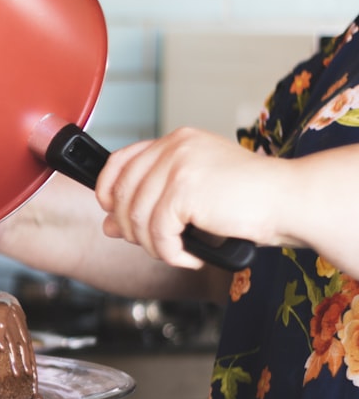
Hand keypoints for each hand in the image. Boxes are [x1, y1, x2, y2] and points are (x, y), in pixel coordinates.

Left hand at [94, 128, 276, 269]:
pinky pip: (158, 233)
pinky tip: (190, 256)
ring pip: (136, 217)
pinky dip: (170, 253)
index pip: (119, 162)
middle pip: (121, 193)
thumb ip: (150, 202)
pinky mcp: (185, 190)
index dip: (107, 192)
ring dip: (153, 246)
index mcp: (176, 141)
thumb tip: (110, 225)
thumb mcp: (192, 197)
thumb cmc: (249, 199)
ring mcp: (178, 166)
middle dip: (131, 228)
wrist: (291, 200)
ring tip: (176, 252)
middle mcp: (174, 147)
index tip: (114, 215)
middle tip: (154, 244)